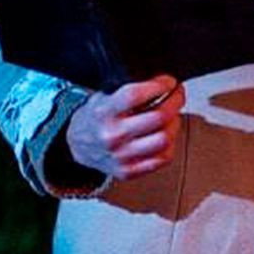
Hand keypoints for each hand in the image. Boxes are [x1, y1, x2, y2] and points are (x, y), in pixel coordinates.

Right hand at [64, 75, 185, 180]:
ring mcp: (122, 156)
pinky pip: (163, 159)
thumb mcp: (104, 95)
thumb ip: (128, 90)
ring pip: (165, 139)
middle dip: (175, 101)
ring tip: (171, 116)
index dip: (159, 85)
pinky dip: (169, 144)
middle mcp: (113, 135)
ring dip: (174, 123)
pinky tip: (165, 134)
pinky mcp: (129, 171)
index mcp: (105, 112)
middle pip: (158, 117)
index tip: (169, 82)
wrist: (76, 145)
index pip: (136, 95)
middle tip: (177, 94)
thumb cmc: (95, 117)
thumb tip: (161, 82)